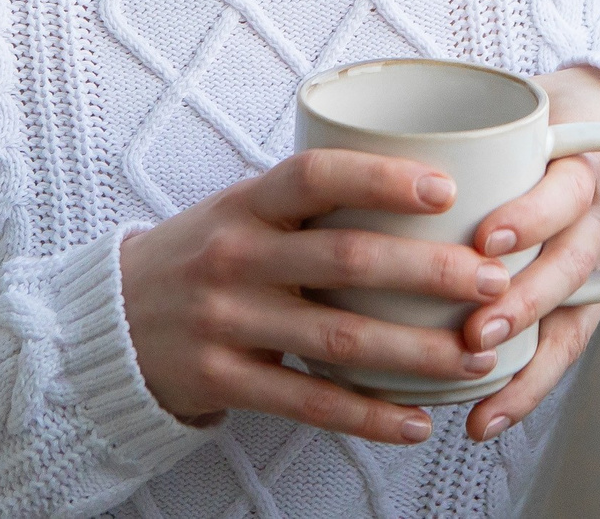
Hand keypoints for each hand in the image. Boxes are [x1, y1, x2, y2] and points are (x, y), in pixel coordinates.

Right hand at [118, 149, 512, 443]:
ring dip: (416, 352)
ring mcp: (226, 322)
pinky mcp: (223, 380)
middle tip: (492, 281)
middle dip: (429, 273)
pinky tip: (417, 421)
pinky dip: (368, 415)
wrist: (107, 324)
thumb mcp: (239, 210)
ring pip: (339, 340)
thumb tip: (422, 178)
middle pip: (346, 261)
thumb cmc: (202, 255)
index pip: (315, 177)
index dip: (382, 179)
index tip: (446, 189)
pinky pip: (307, 403)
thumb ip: (309, 200)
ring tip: (476, 356)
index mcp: (245, 204)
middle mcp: (236, 258)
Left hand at [458, 66, 599, 441]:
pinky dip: (524, 389)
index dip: (530, 218)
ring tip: (476, 373)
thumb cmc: (544, 123)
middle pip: (571, 263)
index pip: (566, 193)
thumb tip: (357, 124)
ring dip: (523, 354)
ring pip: (570, 315)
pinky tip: (483, 420)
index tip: (486, 238)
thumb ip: (462, 123)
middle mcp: (595, 218)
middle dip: (524, 299)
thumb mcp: (519, 109)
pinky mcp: (584, 302)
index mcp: (580, 165)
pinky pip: (561, 352)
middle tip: (476, 328)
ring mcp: (593, 263)